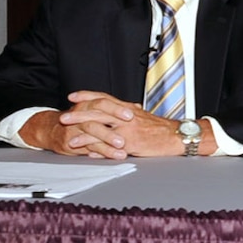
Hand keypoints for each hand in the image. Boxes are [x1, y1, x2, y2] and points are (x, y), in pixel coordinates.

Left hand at [26, 92, 206, 158]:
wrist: (177, 136)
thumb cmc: (163, 129)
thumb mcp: (145, 117)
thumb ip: (132, 114)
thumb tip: (126, 110)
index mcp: (129, 109)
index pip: (105, 98)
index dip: (88, 96)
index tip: (74, 96)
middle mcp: (126, 116)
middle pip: (99, 109)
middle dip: (80, 111)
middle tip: (65, 114)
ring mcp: (127, 129)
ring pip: (100, 123)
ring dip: (82, 126)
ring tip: (66, 129)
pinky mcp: (129, 142)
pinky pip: (107, 142)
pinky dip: (93, 144)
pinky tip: (82, 146)